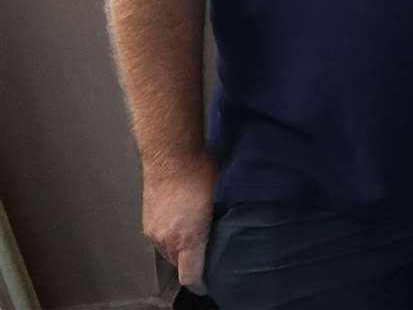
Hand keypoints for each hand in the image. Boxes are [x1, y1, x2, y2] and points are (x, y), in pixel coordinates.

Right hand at [142, 154, 216, 292]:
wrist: (170, 154)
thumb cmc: (201, 172)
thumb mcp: (222, 198)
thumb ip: (226, 220)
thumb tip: (239, 228)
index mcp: (187, 238)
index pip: (190, 276)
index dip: (202, 284)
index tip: (210, 284)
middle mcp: (167, 240)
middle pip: (180, 265)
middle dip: (194, 264)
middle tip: (210, 254)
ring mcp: (154, 232)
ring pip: (169, 253)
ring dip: (182, 249)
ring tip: (198, 237)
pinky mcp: (147, 223)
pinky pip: (161, 240)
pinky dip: (172, 238)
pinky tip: (184, 223)